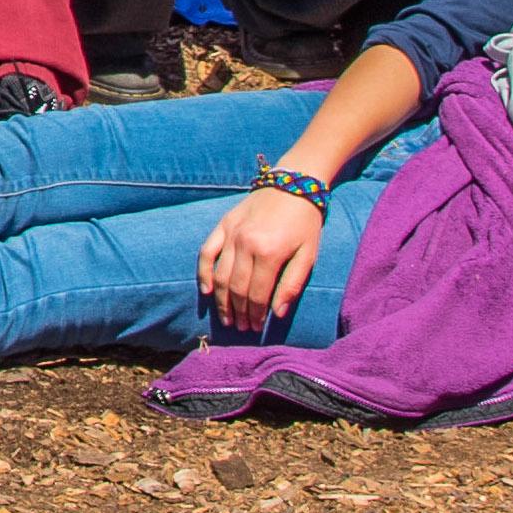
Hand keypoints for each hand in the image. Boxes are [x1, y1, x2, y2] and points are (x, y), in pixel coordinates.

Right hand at [194, 187, 324, 329]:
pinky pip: (207, 252)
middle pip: (236, 288)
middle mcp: (246, 244)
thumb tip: (277, 313)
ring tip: (226, 317)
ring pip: (220, 275)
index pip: (257, 294)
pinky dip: (204, 273)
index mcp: (270, 253)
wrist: (294, 184)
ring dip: (221, 300)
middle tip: (242, 327)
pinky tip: (206, 290)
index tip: (257, 327)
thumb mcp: (309, 255)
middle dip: (239, 312)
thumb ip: (292, 285)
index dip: (256, 314)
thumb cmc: (305, 223)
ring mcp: (232, 234)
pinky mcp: (224, 225)